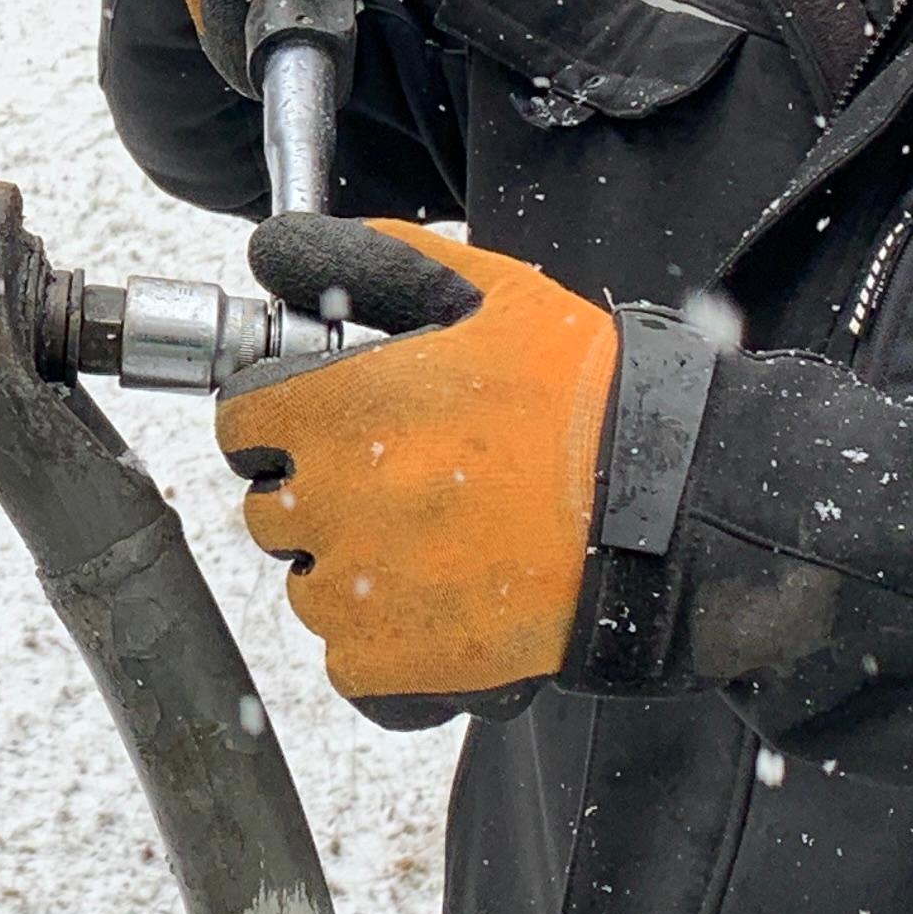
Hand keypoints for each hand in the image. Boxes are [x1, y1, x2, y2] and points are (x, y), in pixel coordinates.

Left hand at [216, 215, 619, 703]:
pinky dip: (382, 649)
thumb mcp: (485, 294)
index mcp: (343, 405)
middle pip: (268, 512)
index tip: (317, 432)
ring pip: (306, 590)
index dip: (276, 427)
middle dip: (317, 499)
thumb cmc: (587, 397)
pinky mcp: (402, 662)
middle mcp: (338, 497)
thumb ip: (369, 260)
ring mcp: (366, 587)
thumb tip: (273, 248)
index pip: (238, 425)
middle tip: (399, 490)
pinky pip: (347, 664)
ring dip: (349, 575)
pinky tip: (441, 608)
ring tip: (433, 550)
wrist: (674, 508)